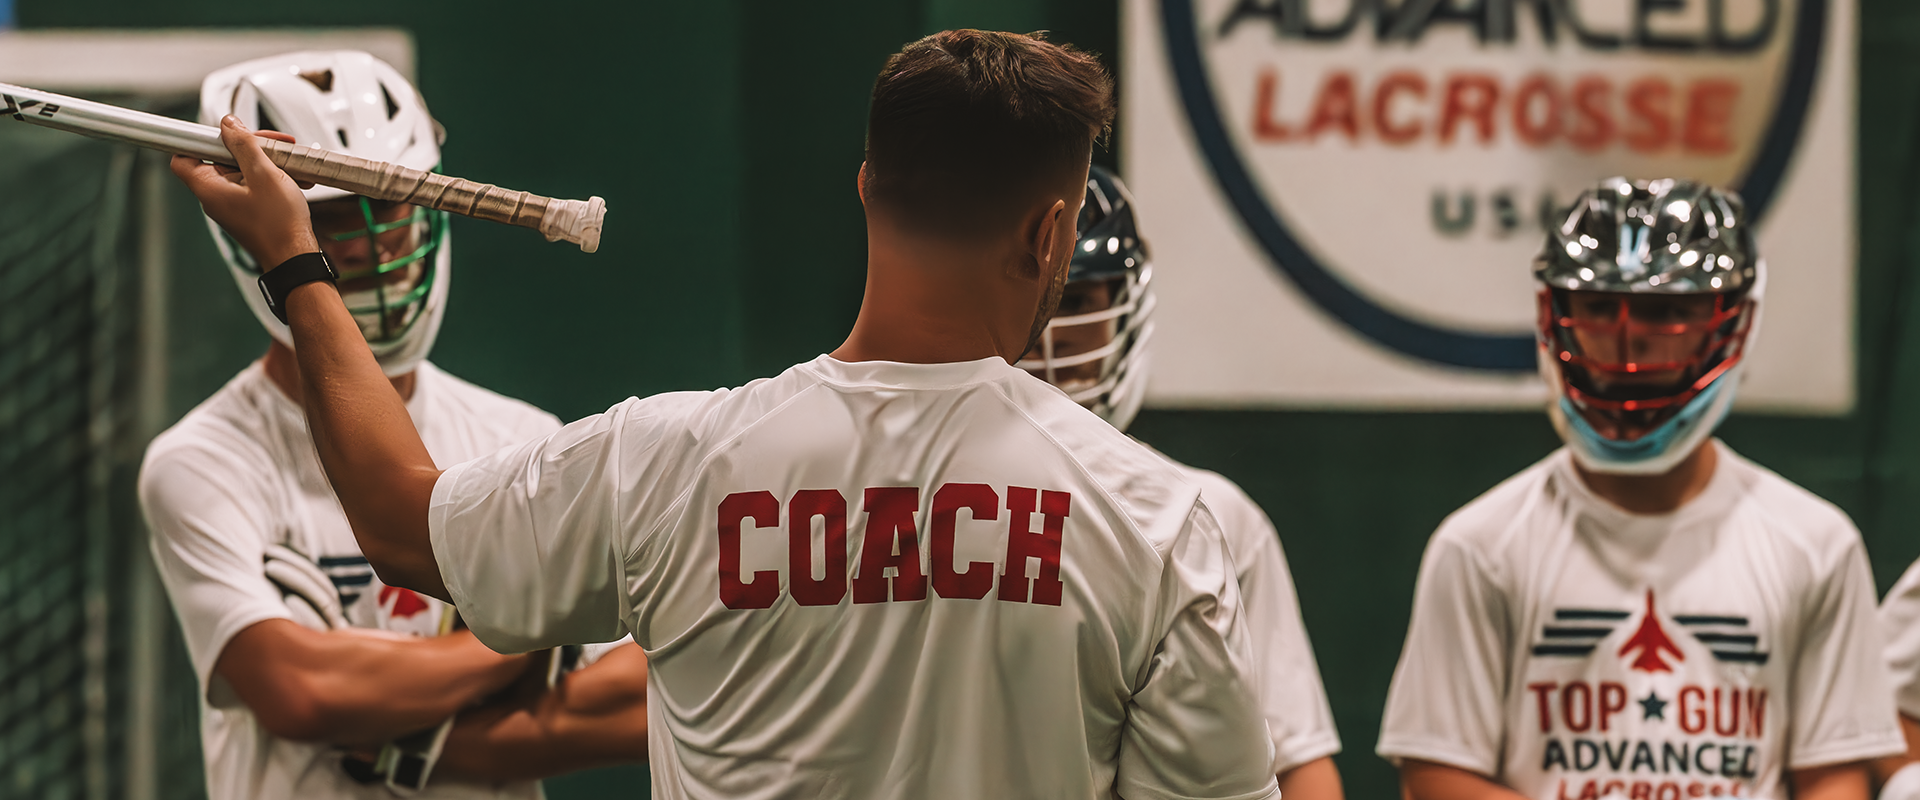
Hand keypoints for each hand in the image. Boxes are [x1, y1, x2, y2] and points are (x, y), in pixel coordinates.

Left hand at [169, 116, 320, 268]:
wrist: (295, 257)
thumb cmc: (279, 226)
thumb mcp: (264, 174)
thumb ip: (244, 145)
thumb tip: (228, 125)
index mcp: (209, 188)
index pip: (182, 155)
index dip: (197, 139)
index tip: (216, 130)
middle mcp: (215, 197)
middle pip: (218, 158)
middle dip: (246, 146)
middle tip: (270, 143)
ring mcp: (231, 204)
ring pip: (240, 170)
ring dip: (264, 161)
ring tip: (288, 162)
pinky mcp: (246, 210)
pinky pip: (252, 184)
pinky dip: (270, 177)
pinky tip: (292, 177)